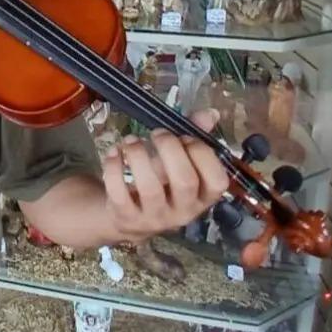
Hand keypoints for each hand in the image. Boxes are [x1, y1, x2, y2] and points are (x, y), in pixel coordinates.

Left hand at [100, 109, 228, 243]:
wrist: (130, 216)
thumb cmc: (161, 183)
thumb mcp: (179, 163)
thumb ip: (195, 138)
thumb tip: (210, 113)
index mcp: (202, 197)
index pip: (217, 181)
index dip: (202, 153)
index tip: (185, 137)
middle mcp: (183, 211)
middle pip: (184, 181)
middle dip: (170, 149)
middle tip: (157, 134)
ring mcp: (154, 218)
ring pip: (150, 188)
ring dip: (138, 155)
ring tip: (131, 140)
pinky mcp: (127, 218)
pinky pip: (119, 193)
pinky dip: (114, 167)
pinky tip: (114, 152)